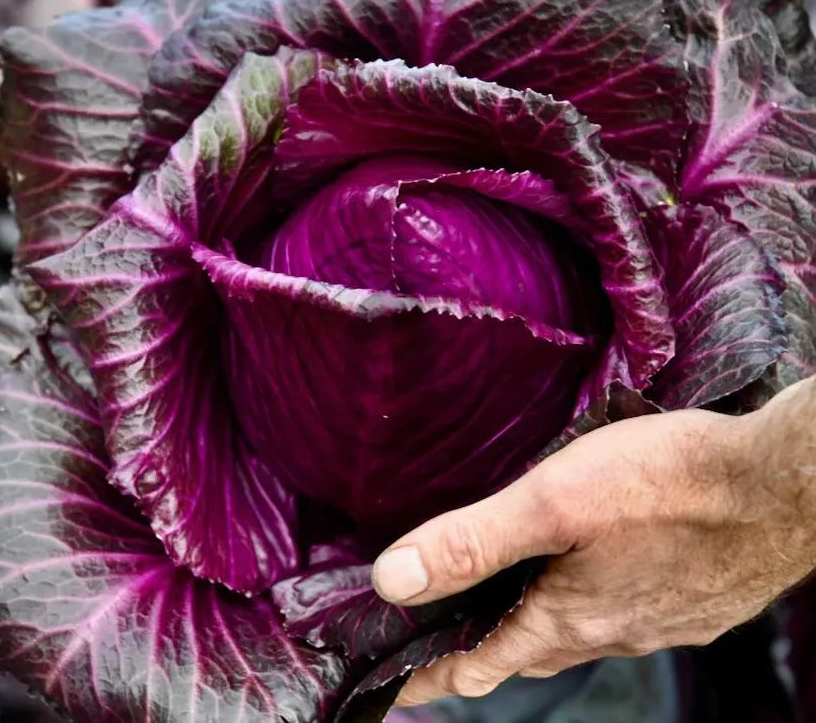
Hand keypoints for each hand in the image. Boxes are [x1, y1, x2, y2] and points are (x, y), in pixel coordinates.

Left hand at [371, 379, 815, 705]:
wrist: (781, 486)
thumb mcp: (553, 503)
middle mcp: (612, 633)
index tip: (397, 685)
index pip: (479, 667)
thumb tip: (394, 579)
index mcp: (568, 619)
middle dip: (480, 651)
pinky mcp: (692, 600)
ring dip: (534, 627)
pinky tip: (593, 579)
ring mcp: (658, 621)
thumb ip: (474, 541)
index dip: (432, 677)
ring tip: (509, 608)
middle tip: (446, 640)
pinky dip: (587, 607)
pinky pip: (622, 616)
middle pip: (526, 652)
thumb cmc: (668, 486)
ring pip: (577, 634)